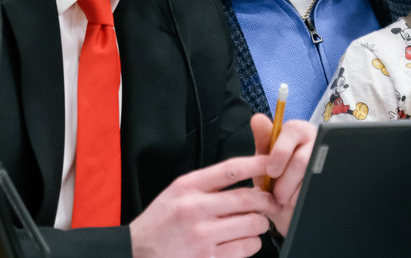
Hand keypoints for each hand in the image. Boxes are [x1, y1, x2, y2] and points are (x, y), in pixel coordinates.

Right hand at [129, 154, 279, 257]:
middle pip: (246, 198)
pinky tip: (245, 241)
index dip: (257, 164)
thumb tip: (245, 177)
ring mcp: (201, 236)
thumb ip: (206, 184)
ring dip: (260, 224)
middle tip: (273, 200)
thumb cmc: (159, 223)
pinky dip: (252, 244)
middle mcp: (194, 209)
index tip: (273, 162)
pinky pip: (245, 248)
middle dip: (267, 200)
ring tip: (256, 223)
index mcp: (187, 187)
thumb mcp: (176, 192)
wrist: (137, 252)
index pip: (230, 170)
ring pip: (251, 225)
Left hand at [250, 114, 315, 236]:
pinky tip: (297, 202)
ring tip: (285, 200)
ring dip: (294, 192)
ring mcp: (327, 159)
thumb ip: (262, 140)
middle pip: (302, 159)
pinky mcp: (333, 176)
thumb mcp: (264, 160)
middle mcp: (316, 140)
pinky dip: (304, 199)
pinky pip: (319, 189)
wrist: (287, 206)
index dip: (281, 151)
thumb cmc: (274, 177)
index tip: (271, 171)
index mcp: (298, 130)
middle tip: (277, 195)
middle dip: (286, 181)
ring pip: (310, 176)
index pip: (293, 129)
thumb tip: (257, 118)